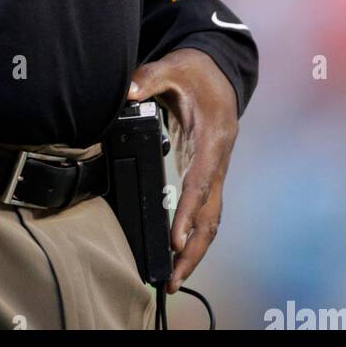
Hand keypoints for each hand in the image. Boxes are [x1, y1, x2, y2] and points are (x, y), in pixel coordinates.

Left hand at [125, 47, 238, 292]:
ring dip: (195, 251)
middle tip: (172, 277)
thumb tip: (127, 91)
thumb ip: (149, 78)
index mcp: (213, 137)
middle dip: (194, 249)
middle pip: (212, 214)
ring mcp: (215, 171)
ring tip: (172, 279)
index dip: (189, 212)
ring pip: (211, 220)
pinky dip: (193, 235)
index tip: (176, 240)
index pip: (201, 181)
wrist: (219, 72)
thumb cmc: (195, 72)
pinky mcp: (206, 175)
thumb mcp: (173, 67)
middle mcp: (218, 160)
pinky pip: (204, 212)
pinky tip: (176, 253)